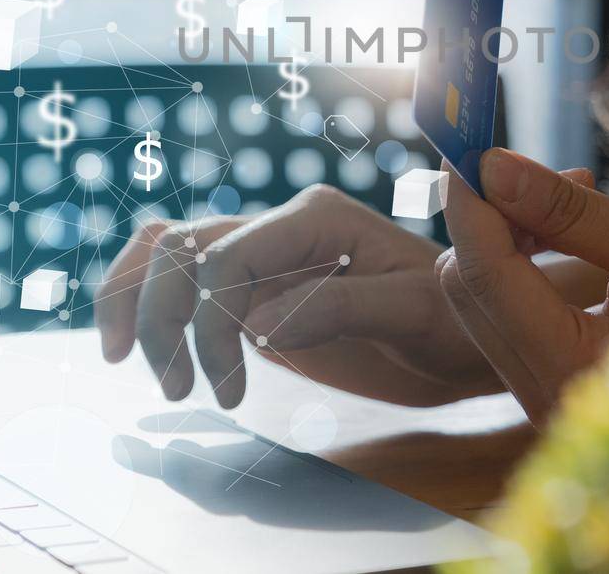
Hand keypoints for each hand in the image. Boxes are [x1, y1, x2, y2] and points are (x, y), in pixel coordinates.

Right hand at [94, 184, 503, 408]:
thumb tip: (256, 326)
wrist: (469, 333)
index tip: (229, 390)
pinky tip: (148, 351)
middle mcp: (280, 227)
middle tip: (178, 389)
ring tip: (145, 369)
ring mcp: (264, 255)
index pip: (228, 256)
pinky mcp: (255, 290)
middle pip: (180, 247)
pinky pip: (187, 282)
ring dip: (139, 306)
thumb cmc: (454, 319)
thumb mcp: (413, 312)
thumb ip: (339, 309)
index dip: (210, 323)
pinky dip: (151, 307)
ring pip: (169, 253)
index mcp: (316, 218)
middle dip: (159, 314)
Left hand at [437, 148, 608, 422]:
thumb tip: (494, 167)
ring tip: (574, 193)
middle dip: (491, 214)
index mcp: (576, 373)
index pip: (485, 273)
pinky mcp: (551, 380)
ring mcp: (544, 394)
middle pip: (471, 286)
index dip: (470, 198)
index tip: (467, 141)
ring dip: (509, 233)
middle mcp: (546, 397)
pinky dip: (524, 259)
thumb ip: (573, 213)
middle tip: (534, 164)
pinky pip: (507, 310)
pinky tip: (568, 230)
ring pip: (482, 297)